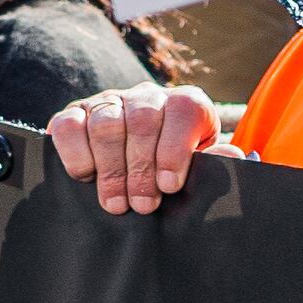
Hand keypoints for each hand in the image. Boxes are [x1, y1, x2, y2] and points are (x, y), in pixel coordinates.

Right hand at [49, 84, 216, 213]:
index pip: (182, 110)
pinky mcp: (75, 114)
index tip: (169, 186)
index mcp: (185, 104)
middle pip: (142, 119)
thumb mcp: (200, 172)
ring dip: (110, 168)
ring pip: (106, 122)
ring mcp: (109, 102)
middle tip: (142, 206)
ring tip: (116, 203)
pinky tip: (86, 177)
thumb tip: (234, 157)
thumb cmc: (175, 175)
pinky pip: (69, 126)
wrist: (139, 174)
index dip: (175, 148)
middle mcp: (146, 96)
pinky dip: (76, 154)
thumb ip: (215, 165)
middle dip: (141, 168)